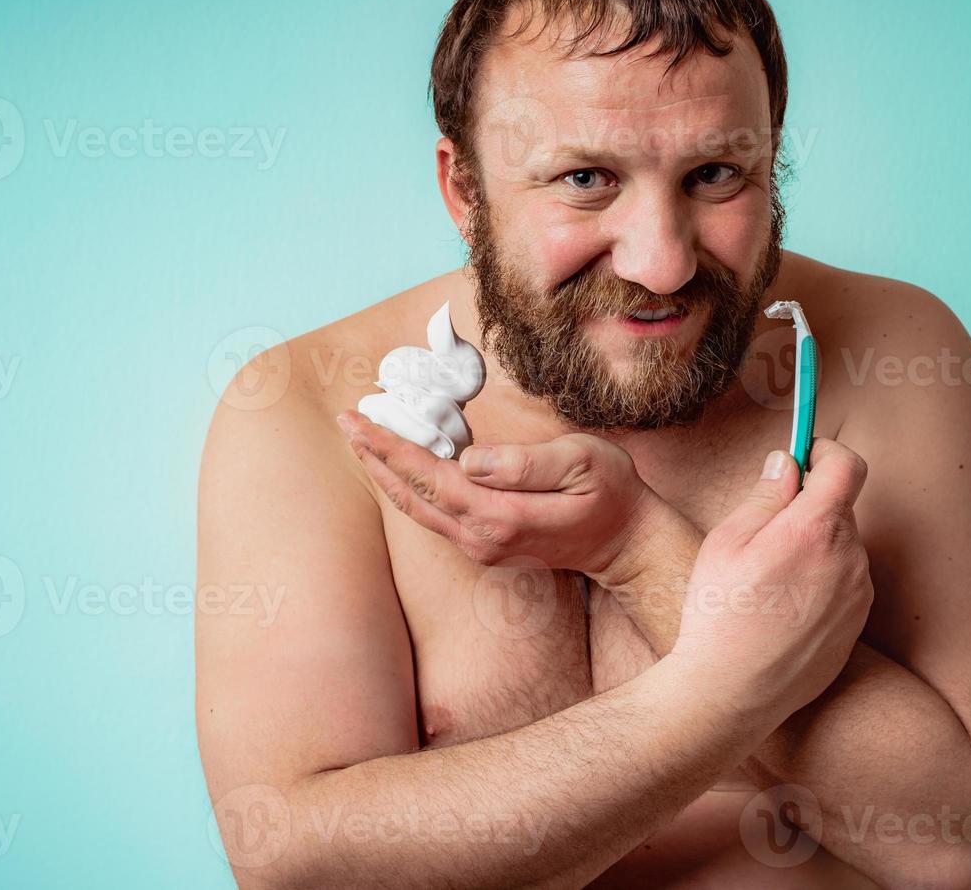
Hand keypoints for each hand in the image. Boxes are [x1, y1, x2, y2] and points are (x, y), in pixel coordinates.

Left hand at [337, 410, 656, 577]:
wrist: (625, 541)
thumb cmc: (610, 492)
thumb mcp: (583, 462)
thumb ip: (527, 463)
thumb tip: (470, 460)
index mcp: (501, 516)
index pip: (431, 479)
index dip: (392, 449)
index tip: (360, 421)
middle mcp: (482, 539)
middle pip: (412, 497)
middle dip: (376, 458)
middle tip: (346, 422)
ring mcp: (481, 548)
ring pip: (418, 510)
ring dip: (387, 474)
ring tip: (362, 439)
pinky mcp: (484, 546)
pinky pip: (434, 515)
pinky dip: (409, 488)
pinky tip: (399, 465)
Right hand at [671, 438, 873, 720]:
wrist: (731, 693)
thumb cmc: (720, 614)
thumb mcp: (727, 542)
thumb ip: (766, 495)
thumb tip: (787, 463)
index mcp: (815, 530)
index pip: (848, 465)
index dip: (826, 453)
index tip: (804, 458)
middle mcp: (849, 559)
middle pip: (842, 508)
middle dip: (810, 507)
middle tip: (766, 530)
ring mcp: (858, 595)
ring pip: (843, 548)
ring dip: (816, 547)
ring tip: (770, 580)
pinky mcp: (856, 626)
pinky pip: (845, 584)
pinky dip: (822, 582)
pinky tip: (783, 607)